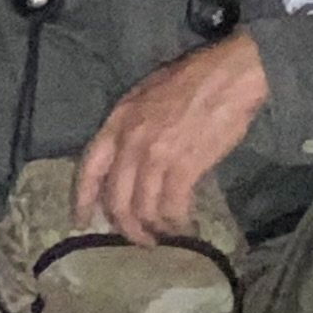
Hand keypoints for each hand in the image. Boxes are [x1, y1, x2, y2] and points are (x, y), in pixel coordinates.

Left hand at [75, 30, 266, 242]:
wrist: (230, 75)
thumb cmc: (193, 79)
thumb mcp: (146, 94)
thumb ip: (131, 126)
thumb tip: (127, 157)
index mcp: (117, 122)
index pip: (89, 169)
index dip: (83, 200)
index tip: (82, 221)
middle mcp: (130, 142)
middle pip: (116, 199)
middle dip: (124, 225)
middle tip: (136, 237)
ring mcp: (156, 156)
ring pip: (142, 209)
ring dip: (150, 229)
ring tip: (161, 235)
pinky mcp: (184, 167)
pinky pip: (171, 207)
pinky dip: (175, 221)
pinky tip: (182, 225)